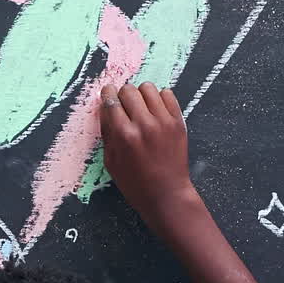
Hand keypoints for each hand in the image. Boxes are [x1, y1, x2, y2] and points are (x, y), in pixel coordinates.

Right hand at [100, 83, 200, 227]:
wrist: (166, 193)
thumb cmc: (135, 182)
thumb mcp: (111, 160)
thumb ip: (107, 132)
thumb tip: (104, 109)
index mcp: (123, 135)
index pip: (111, 101)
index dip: (107, 95)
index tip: (107, 93)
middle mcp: (144, 124)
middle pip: (129, 91)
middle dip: (122, 94)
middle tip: (123, 103)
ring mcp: (163, 122)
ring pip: (148, 88)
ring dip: (140, 94)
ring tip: (140, 105)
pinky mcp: (178, 122)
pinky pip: (168, 95)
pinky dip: (159, 97)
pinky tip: (155, 108)